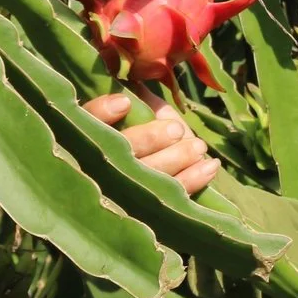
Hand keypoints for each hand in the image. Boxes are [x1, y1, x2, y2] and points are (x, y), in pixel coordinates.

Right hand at [79, 88, 221, 194]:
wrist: (156, 182)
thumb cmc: (143, 132)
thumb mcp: (138, 113)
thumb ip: (141, 101)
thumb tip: (142, 88)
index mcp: (90, 136)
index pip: (87, 122)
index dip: (102, 113)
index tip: (125, 102)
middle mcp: (99, 167)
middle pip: (119, 154)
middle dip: (149, 140)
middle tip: (176, 130)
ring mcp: (124, 193)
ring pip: (146, 177)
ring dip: (175, 160)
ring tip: (198, 146)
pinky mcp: (150, 209)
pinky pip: (171, 197)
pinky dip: (193, 180)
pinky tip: (210, 165)